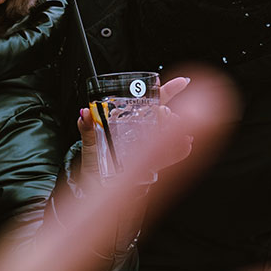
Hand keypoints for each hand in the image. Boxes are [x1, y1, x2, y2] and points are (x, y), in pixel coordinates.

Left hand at [72, 76, 196, 182]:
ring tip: (176, 128)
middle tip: (166, 114)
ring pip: (171, 136)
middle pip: (164, 118)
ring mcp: (150, 149)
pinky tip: (186, 145)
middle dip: (169, 114)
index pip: (152, 102)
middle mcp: (144, 134)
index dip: (168, 91)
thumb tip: (84, 113)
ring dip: (176, 131)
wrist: (95, 188)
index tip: (182, 83)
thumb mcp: (88, 143)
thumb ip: (87, 127)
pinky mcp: (153, 167)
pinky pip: (172, 157)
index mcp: (130, 123)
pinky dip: (181, 151)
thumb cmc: (94, 163)